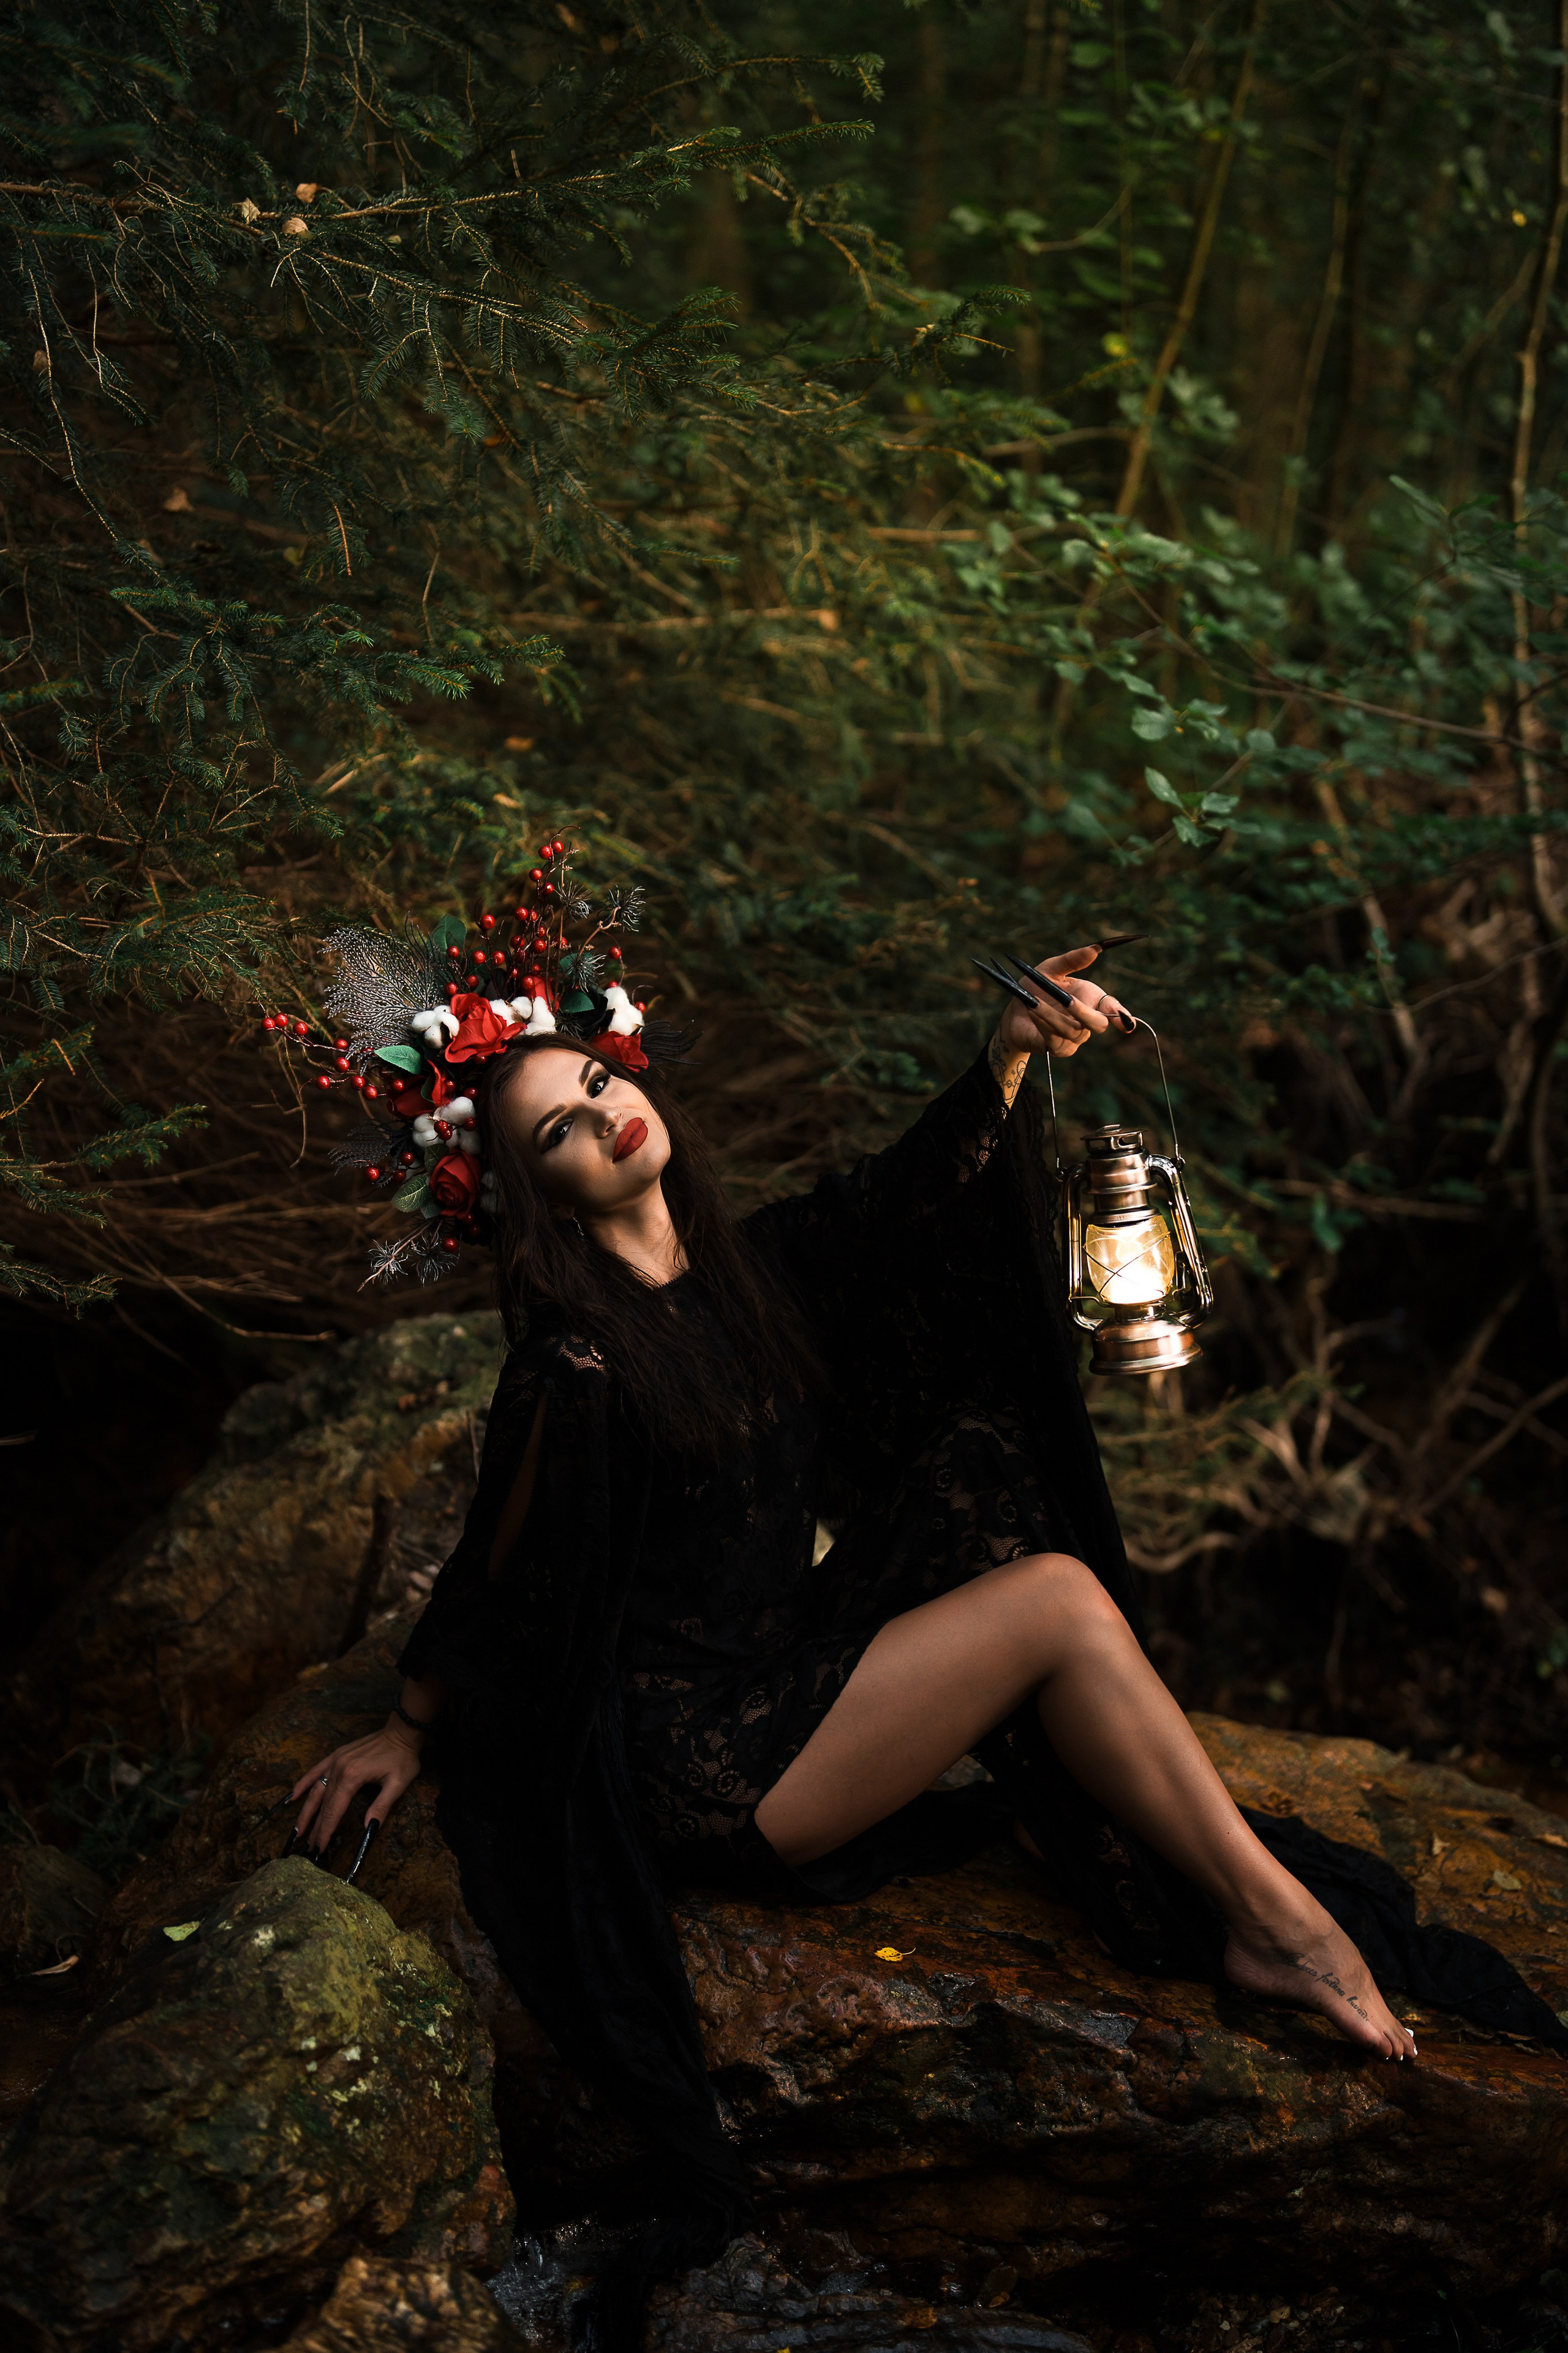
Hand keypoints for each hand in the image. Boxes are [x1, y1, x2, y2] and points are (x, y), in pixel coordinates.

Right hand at [289, 1723, 422, 1857]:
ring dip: (305, 1812)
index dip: (326, 1831)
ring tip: (298, 1830)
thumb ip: (381, 1807)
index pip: (334, 1811)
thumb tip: (369, 1829)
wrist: (401, 1731)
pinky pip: (315, 1771)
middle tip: (308, 1848)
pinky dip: (303, 1784)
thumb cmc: (402, 1759)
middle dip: (315, 1828)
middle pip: (323, 1804)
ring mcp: (335, 1761)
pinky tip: (293, 1796)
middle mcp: (338, 1769)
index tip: (320, 1849)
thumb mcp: (398, 1784)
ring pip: (315, 1790)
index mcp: (352, 1777)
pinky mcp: (336, 1756)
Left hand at [997, 945, 1133, 1060]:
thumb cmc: (1036, 988)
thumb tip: (1094, 949)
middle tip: (1068, 1000)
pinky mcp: (1058, 1049)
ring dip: (1052, 1015)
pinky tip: (1032, 1011)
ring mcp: (1074, 1038)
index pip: (1113, 1010)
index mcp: (1092, 1000)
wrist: (1013, 1011)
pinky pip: (1055, 1040)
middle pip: (1098, 1024)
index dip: (1122, 1016)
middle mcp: (1087, 1022)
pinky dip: (1043, 1024)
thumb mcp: (1051, 969)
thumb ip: (1072, 960)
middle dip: (1084, 1013)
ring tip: (1034, 1002)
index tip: (1126, 1021)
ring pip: (1072, 1031)